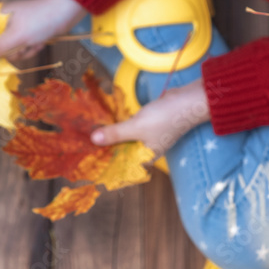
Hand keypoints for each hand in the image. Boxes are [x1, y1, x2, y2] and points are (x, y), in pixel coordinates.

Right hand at [0, 0, 86, 63]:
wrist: (68, 12)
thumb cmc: (41, 20)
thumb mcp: (17, 36)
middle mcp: (5, 21)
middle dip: (14, 50)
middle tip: (23, 45)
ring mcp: (18, 27)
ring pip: (13, 49)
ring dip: (26, 50)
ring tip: (35, 42)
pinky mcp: (29, 33)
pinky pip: (24, 47)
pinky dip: (33, 48)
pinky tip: (41, 42)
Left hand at [90, 80, 210, 155]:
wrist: (186, 102)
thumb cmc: (163, 118)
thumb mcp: (135, 127)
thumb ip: (114, 134)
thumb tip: (93, 140)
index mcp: (144, 158)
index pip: (120, 166)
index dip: (104, 163)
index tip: (86, 159)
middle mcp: (145, 151)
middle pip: (121, 152)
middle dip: (105, 147)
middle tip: (82, 144)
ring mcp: (147, 137)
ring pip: (124, 139)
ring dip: (111, 135)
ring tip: (90, 134)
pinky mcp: (148, 125)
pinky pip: (129, 129)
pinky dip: (119, 126)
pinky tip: (107, 123)